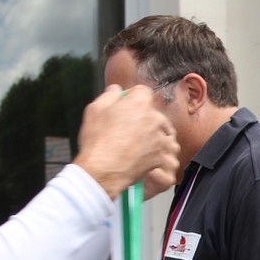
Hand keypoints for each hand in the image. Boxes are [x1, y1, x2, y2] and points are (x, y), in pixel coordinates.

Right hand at [74, 85, 179, 199]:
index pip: (143, 92)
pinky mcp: (162, 156)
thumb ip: (109, 95)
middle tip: (128, 127)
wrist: (104, 170)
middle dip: (143, 117)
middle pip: (153, 112)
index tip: (124, 105)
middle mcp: (155, 118)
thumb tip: (116, 89)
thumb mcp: (95, 109)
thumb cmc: (98, 140)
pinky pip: (164, 151)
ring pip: (162, 132)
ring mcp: (160, 138)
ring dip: (154, 134)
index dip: (132, 97)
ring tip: (139, 142)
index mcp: (140, 103)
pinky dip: (158, 152)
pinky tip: (146, 155)